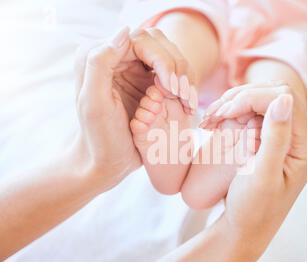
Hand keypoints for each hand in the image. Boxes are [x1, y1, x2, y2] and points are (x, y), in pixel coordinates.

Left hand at [74, 27, 196, 189]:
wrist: (107, 161)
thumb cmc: (100, 138)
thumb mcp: (94, 103)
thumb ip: (100, 63)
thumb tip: (126, 31)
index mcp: (98, 57)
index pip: (141, 40)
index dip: (162, 60)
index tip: (172, 87)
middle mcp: (115, 57)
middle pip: (158, 44)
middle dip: (175, 68)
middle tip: (183, 96)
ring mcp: (131, 68)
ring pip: (168, 56)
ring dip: (183, 77)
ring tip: (187, 102)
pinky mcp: (144, 81)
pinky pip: (171, 71)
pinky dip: (183, 84)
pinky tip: (187, 102)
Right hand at [223, 91, 306, 254]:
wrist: (247, 225)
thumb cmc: (254, 207)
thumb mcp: (262, 174)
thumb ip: (275, 137)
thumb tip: (284, 98)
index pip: (283, 99)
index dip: (250, 99)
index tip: (221, 114)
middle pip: (274, 93)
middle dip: (240, 100)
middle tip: (211, 117)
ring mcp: (295, 132)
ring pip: (264, 97)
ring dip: (235, 104)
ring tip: (210, 120)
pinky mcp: (280, 134)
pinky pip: (258, 109)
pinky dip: (236, 111)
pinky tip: (219, 121)